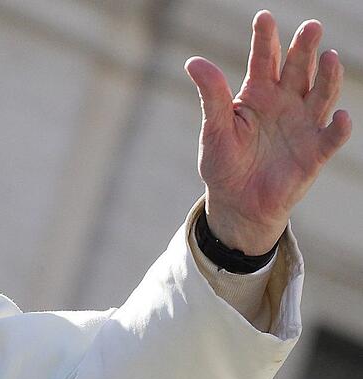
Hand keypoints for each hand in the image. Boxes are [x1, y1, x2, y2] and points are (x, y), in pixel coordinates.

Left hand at [185, 10, 351, 253]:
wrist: (237, 203)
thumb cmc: (225, 163)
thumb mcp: (215, 129)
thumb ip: (211, 96)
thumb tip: (194, 61)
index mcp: (258, 94)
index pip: (264, 60)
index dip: (265, 39)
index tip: (263, 17)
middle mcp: (285, 103)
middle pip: (298, 70)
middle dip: (304, 48)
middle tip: (310, 27)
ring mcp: (303, 125)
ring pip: (321, 95)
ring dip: (328, 78)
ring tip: (328, 58)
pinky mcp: (315, 152)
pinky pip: (331, 138)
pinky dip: (339, 128)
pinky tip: (341, 117)